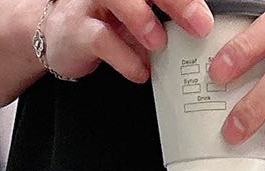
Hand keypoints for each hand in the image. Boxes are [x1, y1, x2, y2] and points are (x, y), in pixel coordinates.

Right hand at [43, 0, 214, 84]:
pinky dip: (126, 59)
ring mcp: (91, 2)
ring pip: (118, 0)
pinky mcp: (76, 30)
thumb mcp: (139, 14)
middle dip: (177, 2)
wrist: (56, 33)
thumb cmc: (105, 20)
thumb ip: (166, 17)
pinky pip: (102, 40)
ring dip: (143, 21)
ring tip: (160, 44)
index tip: (208, 16)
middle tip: (200, 24)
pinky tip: (141, 71)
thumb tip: (204, 30)